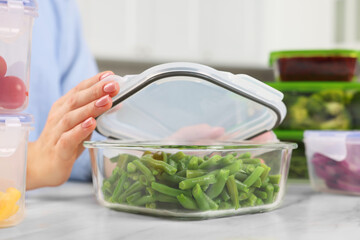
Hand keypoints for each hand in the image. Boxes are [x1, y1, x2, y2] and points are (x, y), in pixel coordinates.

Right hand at [26, 71, 119, 189]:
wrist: (41, 166)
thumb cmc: (64, 141)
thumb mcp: (80, 123)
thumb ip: (94, 112)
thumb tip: (113, 99)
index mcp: (64, 107)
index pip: (79, 89)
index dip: (94, 81)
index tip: (111, 75)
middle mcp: (59, 116)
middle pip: (76, 100)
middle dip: (96, 91)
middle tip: (112, 85)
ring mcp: (57, 133)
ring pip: (72, 117)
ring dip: (91, 108)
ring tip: (106, 101)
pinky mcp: (58, 150)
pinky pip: (68, 138)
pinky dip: (80, 130)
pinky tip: (91, 124)